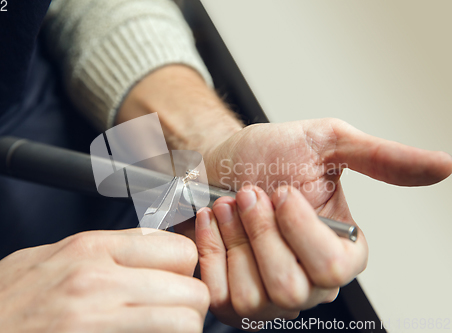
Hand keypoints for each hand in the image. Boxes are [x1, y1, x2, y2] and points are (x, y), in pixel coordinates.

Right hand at [0, 229, 208, 332]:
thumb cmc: (0, 304)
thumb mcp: (48, 257)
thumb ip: (101, 251)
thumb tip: (144, 249)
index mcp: (91, 249)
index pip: (177, 249)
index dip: (184, 268)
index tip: (176, 279)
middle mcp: (100, 280)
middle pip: (191, 289)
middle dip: (189, 304)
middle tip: (172, 312)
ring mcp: (99, 318)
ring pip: (184, 322)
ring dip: (181, 328)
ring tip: (161, 330)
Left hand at [196, 119, 451, 327]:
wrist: (218, 162)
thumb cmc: (268, 155)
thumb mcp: (326, 143)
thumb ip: (381, 158)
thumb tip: (443, 166)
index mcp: (339, 251)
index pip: (334, 268)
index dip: (300, 228)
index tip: (282, 191)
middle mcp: (308, 282)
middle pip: (291, 287)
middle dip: (262, 231)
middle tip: (250, 194)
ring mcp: (269, 297)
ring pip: (256, 296)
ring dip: (234, 237)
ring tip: (230, 205)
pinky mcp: (232, 300)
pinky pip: (221, 297)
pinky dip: (210, 249)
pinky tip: (214, 221)